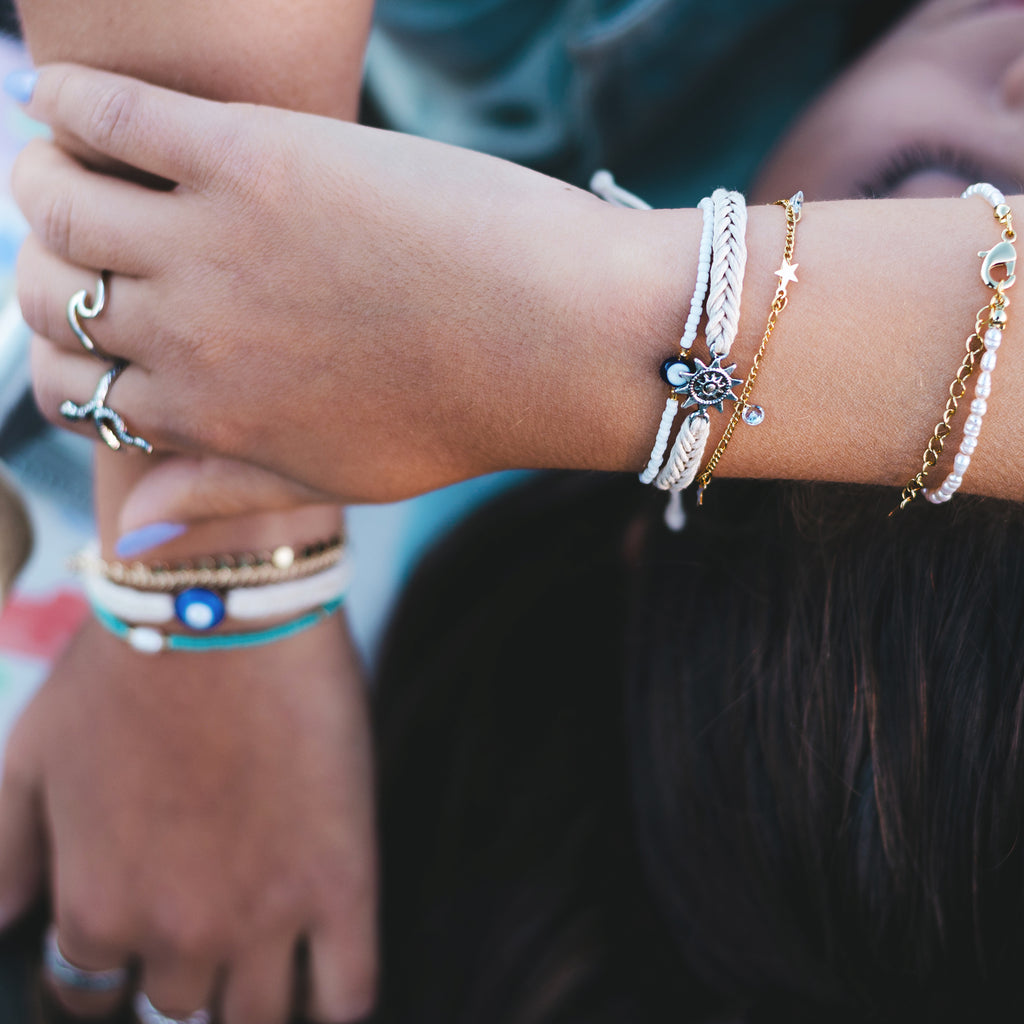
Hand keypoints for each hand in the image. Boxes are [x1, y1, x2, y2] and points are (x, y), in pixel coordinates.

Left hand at [0, 614, 376, 1022]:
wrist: (225, 604)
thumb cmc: (126, 666)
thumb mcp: (30, 755)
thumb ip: (2, 853)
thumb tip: (0, 923)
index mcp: (95, 908)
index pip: (86, 994)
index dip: (107, 966)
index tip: (138, 926)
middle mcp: (177, 930)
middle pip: (176, 1007)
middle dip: (180, 968)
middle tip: (205, 909)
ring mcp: (266, 914)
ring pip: (256, 1018)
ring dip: (252, 996)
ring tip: (265, 947)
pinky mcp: (341, 882)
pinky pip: (348, 994)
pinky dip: (334, 1000)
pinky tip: (326, 971)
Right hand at [13, 63, 641, 505]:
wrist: (557, 337)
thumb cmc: (458, 414)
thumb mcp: (333, 476)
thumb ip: (224, 493)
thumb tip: (131, 535)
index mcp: (205, 418)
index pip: (65, 388)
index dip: (63, 355)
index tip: (94, 322)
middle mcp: (187, 337)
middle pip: (47, 295)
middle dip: (47, 271)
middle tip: (84, 238)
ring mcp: (212, 242)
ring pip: (54, 200)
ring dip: (46, 180)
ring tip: (78, 166)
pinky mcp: (252, 155)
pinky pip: (107, 113)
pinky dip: (68, 102)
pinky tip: (71, 102)